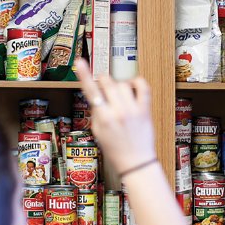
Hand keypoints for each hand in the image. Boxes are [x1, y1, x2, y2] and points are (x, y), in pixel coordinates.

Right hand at [74, 59, 155, 174]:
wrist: (135, 162)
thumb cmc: (115, 150)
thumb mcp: (97, 132)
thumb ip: (96, 112)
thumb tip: (96, 95)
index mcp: (103, 118)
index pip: (91, 91)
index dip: (84, 74)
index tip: (79, 62)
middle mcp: (118, 112)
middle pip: (108, 83)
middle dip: (103, 81)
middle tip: (104, 88)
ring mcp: (133, 110)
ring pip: (123, 84)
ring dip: (119, 85)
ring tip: (119, 95)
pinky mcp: (145, 110)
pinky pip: (143, 87)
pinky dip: (137, 82)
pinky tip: (133, 87)